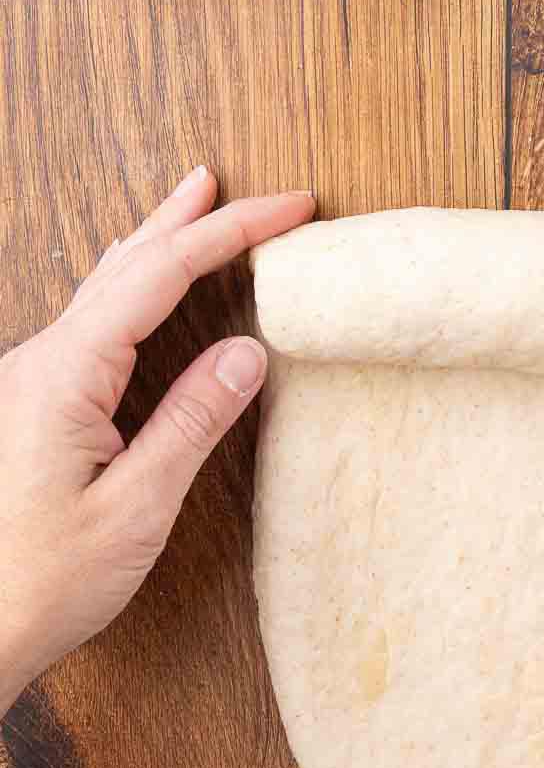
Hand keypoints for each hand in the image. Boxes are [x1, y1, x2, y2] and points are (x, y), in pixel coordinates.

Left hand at [0, 168, 313, 705]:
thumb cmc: (38, 583)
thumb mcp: (134, 509)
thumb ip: (190, 422)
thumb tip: (247, 352)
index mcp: (64, 376)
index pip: (160, 275)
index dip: (230, 232)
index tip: (289, 208)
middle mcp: (39, 364)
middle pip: (124, 265)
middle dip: (188, 220)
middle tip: (234, 183)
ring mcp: (30, 383)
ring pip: (103, 290)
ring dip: (155, 245)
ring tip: (192, 207)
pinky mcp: (31, 408)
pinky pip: (91, 326)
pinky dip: (134, 291)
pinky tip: (143, 295)